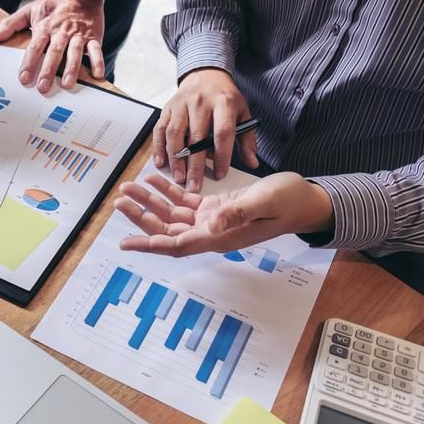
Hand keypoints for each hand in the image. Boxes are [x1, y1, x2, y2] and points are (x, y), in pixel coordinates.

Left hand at [0, 0, 106, 92]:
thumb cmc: (53, 5)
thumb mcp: (29, 10)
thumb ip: (10, 25)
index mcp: (45, 27)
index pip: (35, 47)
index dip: (29, 63)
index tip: (24, 79)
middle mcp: (61, 32)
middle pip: (54, 52)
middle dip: (49, 70)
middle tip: (43, 87)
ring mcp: (78, 34)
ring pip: (75, 52)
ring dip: (72, 68)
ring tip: (68, 84)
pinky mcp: (93, 36)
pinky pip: (96, 49)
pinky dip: (98, 61)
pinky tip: (98, 75)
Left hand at [113, 172, 334, 257]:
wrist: (305, 200)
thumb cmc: (288, 202)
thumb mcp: (264, 203)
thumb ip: (238, 213)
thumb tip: (210, 224)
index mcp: (220, 237)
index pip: (178, 245)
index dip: (151, 244)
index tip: (127, 243)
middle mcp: (211, 232)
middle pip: (167, 229)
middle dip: (141, 218)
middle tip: (119, 202)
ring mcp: (212, 221)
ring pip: (172, 214)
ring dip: (149, 203)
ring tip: (128, 188)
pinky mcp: (216, 208)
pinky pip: (185, 201)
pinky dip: (168, 190)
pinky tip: (153, 179)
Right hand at [153, 68, 258, 192]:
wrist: (205, 73)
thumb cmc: (225, 97)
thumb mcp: (243, 112)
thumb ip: (247, 138)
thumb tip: (252, 163)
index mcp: (223, 103)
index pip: (222, 132)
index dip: (221, 155)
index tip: (220, 174)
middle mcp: (200, 102)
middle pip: (196, 137)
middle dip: (194, 164)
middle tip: (193, 186)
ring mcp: (181, 104)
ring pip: (175, 134)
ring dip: (175, 158)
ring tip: (178, 177)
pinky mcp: (167, 108)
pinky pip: (160, 129)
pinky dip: (158, 147)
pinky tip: (160, 162)